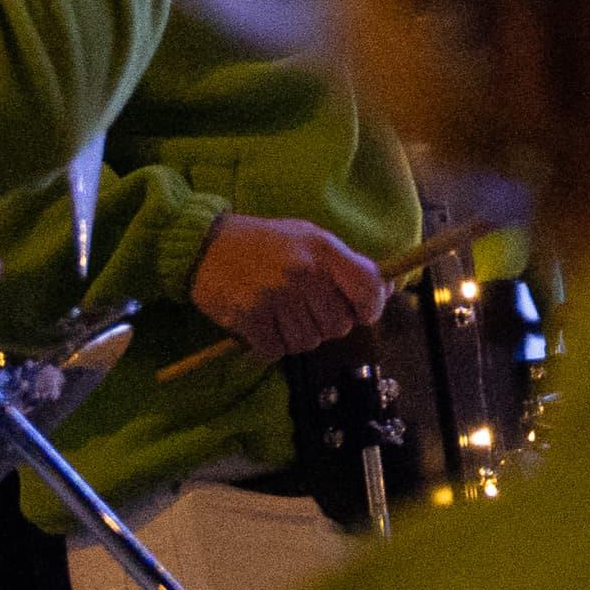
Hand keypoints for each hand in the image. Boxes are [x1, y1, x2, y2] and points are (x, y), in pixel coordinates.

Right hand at [187, 214, 386, 363]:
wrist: (204, 244)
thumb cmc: (265, 243)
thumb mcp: (310, 238)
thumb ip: (346, 264)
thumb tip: (385, 290)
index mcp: (324, 250)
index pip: (368, 288)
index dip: (371, 308)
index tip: (362, 313)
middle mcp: (303, 272)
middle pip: (339, 326)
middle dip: (326, 325)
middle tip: (306, 311)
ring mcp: (276, 295)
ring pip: (308, 342)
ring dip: (296, 337)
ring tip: (281, 317)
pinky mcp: (249, 316)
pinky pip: (275, 351)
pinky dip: (270, 346)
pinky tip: (262, 327)